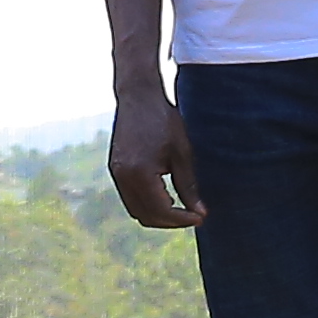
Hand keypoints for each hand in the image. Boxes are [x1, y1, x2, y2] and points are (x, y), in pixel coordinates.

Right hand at [105, 86, 199, 231]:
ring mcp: (116, 174)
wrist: (139, 96)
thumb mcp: (182, 153)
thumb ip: (189, 186)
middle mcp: (124, 178)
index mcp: (140, 174)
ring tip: (181, 208)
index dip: (182, 219)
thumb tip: (200, 214)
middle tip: (193, 215)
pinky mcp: (115, 169)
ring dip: (158, 215)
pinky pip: (130, 198)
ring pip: (136, 210)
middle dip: (170, 222)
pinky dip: (148, 204)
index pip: (161, 211)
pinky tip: (165, 196)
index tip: (201, 218)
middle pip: (146, 216)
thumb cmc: (164, 120)